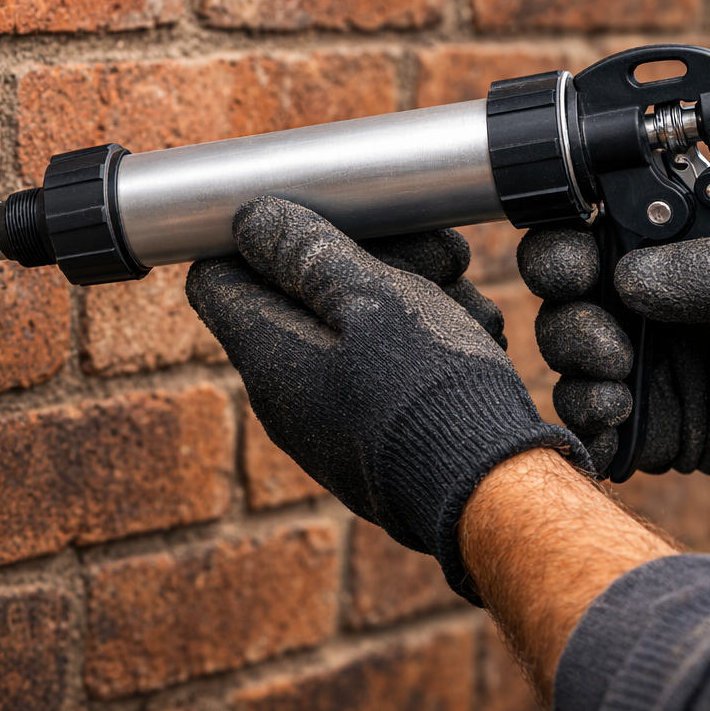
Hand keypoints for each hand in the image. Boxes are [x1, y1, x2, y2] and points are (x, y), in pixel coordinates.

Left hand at [187, 197, 586, 602]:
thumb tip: (251, 220)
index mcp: (266, 352)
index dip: (257, 238)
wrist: (491, 495)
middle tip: (432, 251)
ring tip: (461, 291)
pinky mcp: (370, 428)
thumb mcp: (372, 301)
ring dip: (406, 292)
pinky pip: (382, 362)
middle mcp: (284, 388)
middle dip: (362, 258)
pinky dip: (423, 336)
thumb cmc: (429, 394)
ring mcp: (327, 412)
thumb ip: (308, 256)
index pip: (218, 278)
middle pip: (297, 293)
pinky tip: (472, 330)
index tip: (315, 214)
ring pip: (353, 322)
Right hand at [519, 218, 709, 477]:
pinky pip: (588, 420)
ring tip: (615, 370)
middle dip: (564, 300)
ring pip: (568, 354)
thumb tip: (630, 273)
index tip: (575, 255)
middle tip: (592, 316)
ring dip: (573, 358)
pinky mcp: (653, 429)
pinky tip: (617, 410)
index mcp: (694, 250)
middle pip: (570, 289)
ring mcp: (654, 368)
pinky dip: (584, 415)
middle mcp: (663, 305)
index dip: (572, 233)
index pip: (607, 225)